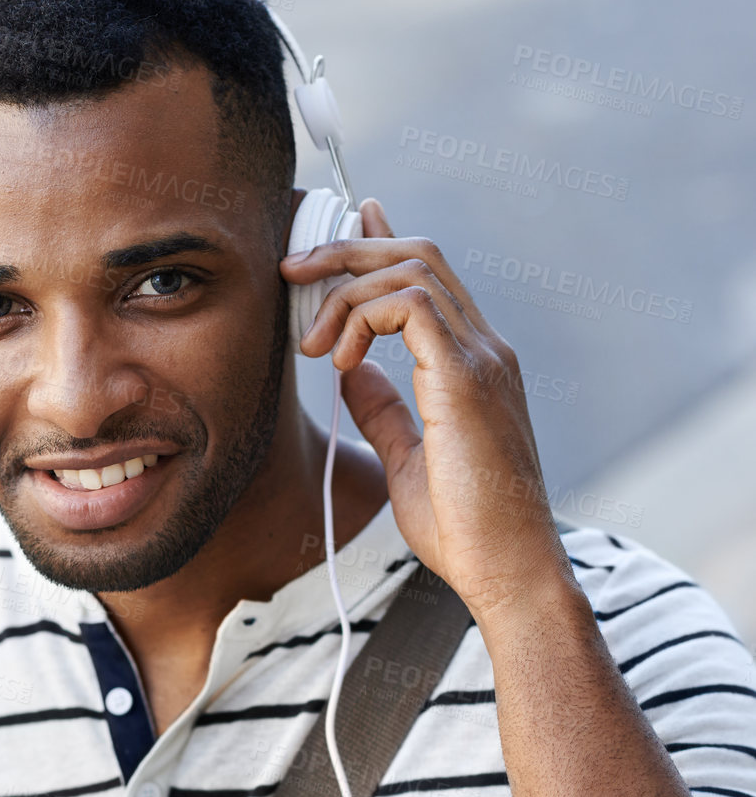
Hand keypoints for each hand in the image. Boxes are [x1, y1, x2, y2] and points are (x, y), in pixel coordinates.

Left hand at [280, 198, 576, 623]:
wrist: (505, 571)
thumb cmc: (464, 531)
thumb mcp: (406, 459)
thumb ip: (383, 408)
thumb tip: (350, 371)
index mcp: (473, 364)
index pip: (428, 275)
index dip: (379, 241)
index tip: (340, 225)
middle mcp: (485, 348)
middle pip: (417, 253)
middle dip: (347, 249)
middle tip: (292, 270)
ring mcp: (482, 357)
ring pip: (413, 266)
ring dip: (346, 286)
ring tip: (311, 338)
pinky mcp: (468, 376)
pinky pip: (411, 303)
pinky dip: (364, 316)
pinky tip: (339, 358)